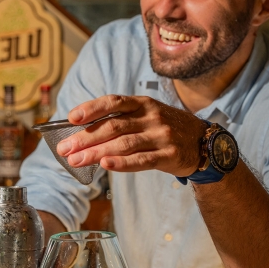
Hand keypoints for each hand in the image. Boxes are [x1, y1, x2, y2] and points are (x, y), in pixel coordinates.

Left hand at [55, 95, 206, 176]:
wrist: (204, 142)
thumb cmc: (166, 128)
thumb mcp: (146, 115)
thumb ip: (120, 120)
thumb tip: (82, 132)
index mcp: (142, 103)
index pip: (113, 102)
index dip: (91, 109)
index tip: (71, 118)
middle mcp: (151, 116)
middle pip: (113, 126)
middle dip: (85, 138)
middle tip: (64, 149)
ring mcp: (161, 135)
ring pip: (123, 143)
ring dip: (96, 153)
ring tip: (76, 161)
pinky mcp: (169, 155)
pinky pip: (142, 160)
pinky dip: (122, 163)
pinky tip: (105, 165)